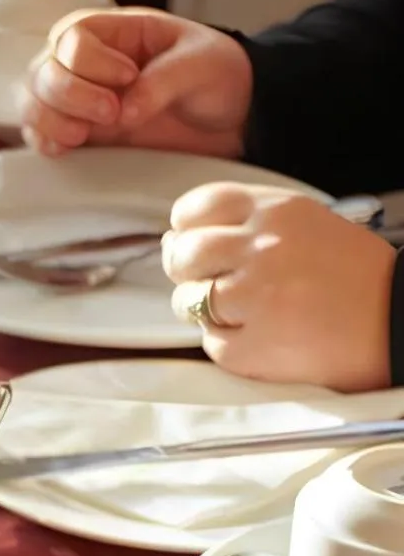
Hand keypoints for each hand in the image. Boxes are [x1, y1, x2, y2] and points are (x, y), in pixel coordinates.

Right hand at [20, 8, 253, 158]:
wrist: (230, 118)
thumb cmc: (216, 76)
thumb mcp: (203, 64)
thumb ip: (164, 80)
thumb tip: (126, 110)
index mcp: (113, 31)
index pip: (72, 38)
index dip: (92, 62)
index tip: (129, 76)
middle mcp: (85, 64)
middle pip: (43, 72)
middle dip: (71, 96)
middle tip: (112, 112)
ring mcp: (76, 100)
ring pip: (32, 104)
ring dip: (50, 121)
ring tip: (84, 135)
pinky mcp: (78, 133)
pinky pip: (39, 135)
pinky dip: (45, 141)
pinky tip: (68, 147)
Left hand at [163, 183, 396, 390]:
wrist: (402, 324)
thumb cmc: (355, 276)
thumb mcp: (306, 224)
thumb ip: (245, 223)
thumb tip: (176, 237)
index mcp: (276, 212)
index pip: (197, 207)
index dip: (186, 228)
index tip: (192, 240)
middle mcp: (261, 249)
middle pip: (183, 254)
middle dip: (188, 270)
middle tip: (213, 281)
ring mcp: (255, 299)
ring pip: (188, 301)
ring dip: (205, 309)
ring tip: (246, 312)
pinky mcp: (252, 348)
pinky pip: (212, 343)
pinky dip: (229, 344)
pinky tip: (262, 336)